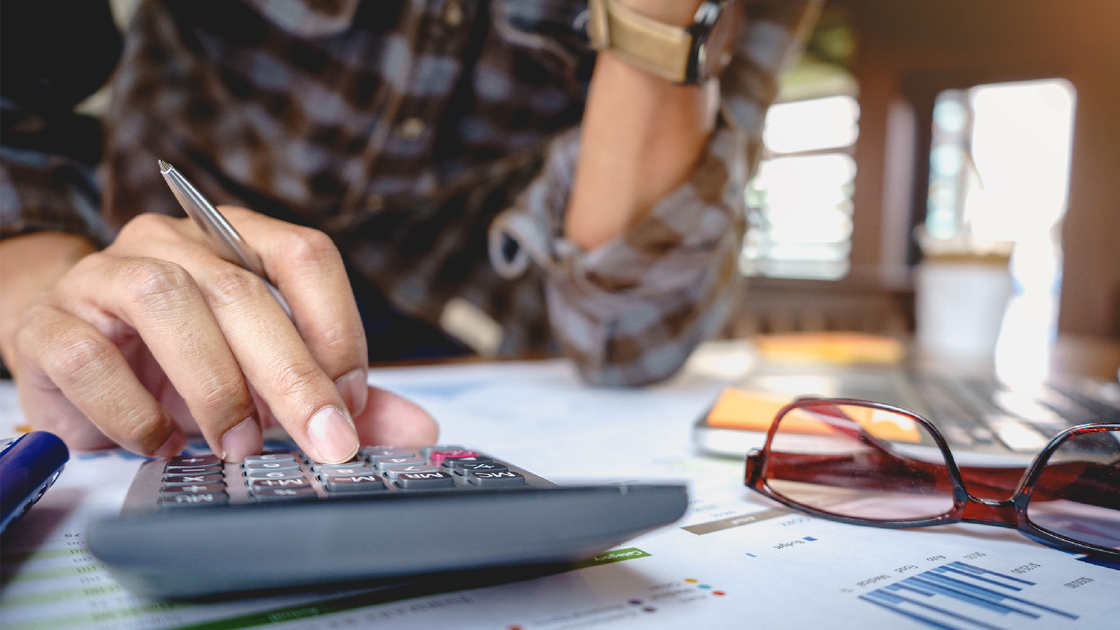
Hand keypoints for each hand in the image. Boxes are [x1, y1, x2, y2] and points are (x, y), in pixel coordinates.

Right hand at [1, 210, 437, 462]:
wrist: (74, 355)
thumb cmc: (181, 361)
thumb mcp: (266, 375)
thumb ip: (339, 397)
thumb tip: (417, 428)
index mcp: (236, 240)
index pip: (304, 254)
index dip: (337, 326)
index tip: (350, 398)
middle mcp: (172, 243)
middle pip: (243, 291)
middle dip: (293, 376)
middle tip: (325, 442)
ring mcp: (104, 275)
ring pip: (167, 304)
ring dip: (215, 386)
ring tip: (236, 445)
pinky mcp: (48, 323)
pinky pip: (90, 358)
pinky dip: (134, 413)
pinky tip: (159, 442)